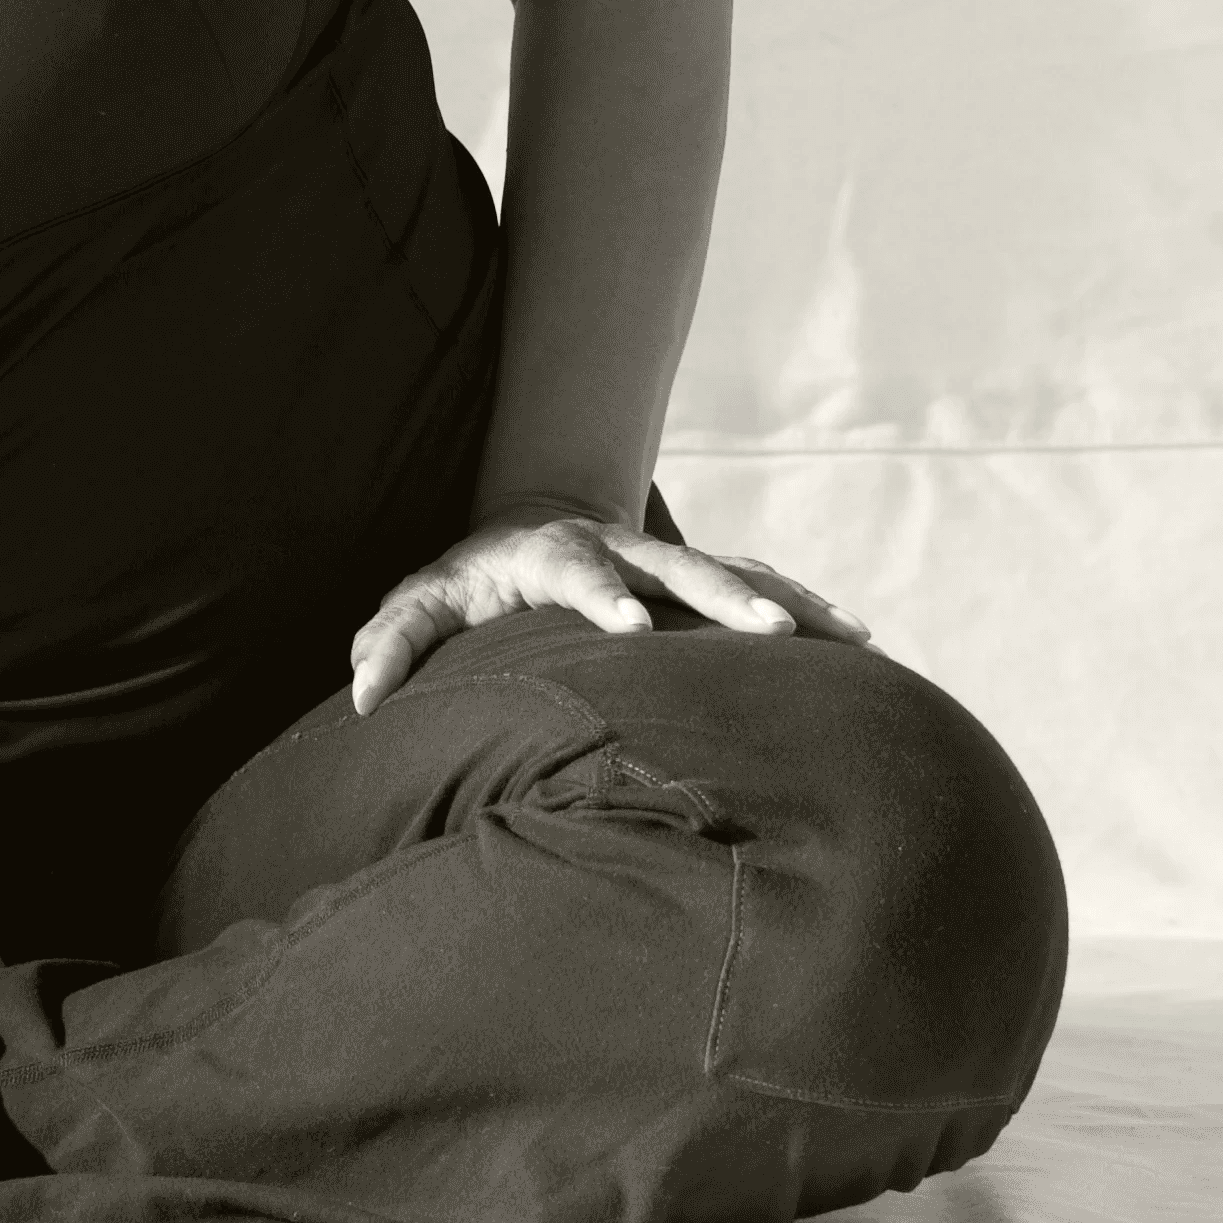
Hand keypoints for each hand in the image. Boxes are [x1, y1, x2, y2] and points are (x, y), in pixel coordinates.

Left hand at [343, 497, 871, 714]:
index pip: (579, 572)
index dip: (602, 596)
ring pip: (736, 572)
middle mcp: (623, 550)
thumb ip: (391, 642)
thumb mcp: (422, 603)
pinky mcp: (702, 576)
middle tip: (770, 629)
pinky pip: (764, 586)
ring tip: (849, 633)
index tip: (630, 626)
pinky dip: (810, 606)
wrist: (532, 527)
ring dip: (789, 600)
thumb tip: (362, 695)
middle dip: (725, 595)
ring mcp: (669, 560)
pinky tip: (860, 640)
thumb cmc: (471, 579)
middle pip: (679, 566)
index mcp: (555, 556)